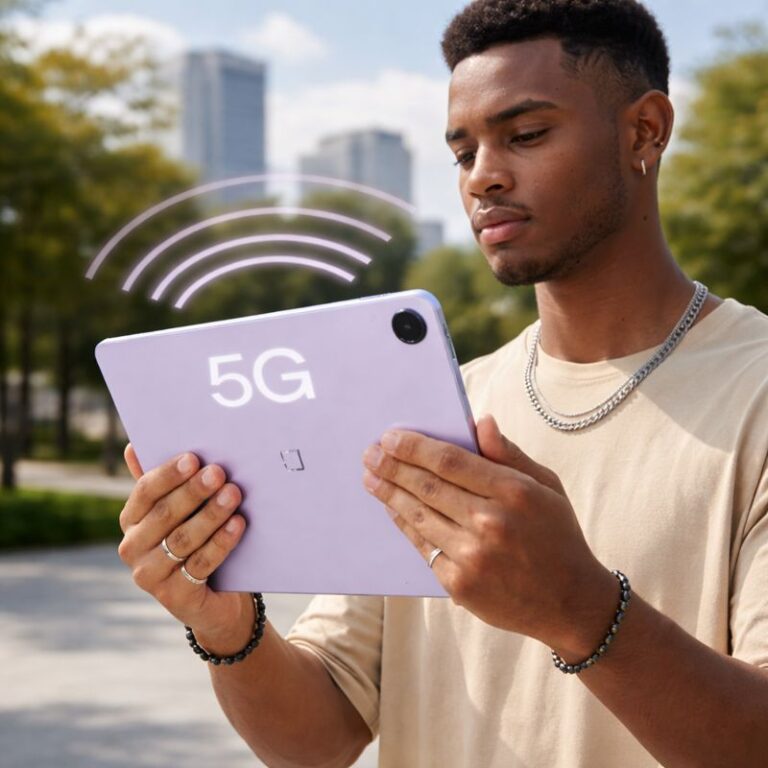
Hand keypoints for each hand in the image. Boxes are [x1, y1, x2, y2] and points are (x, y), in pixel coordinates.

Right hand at [118, 445, 253, 652]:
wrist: (217, 596)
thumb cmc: (199, 539)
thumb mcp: (183, 510)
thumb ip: (165, 482)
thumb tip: (133, 445)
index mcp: (131, 520)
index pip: (145, 492)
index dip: (169, 474)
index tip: (194, 457)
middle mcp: (133, 548)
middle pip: (165, 514)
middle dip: (194, 491)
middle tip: (219, 472)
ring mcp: (150, 575)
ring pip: (182, 539)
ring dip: (210, 514)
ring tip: (234, 494)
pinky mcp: (174, 597)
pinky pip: (199, 564)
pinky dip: (220, 543)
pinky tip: (238, 524)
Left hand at [361, 415, 615, 654]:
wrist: (571, 603)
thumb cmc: (558, 535)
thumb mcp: (547, 486)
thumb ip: (509, 454)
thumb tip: (479, 422)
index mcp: (514, 492)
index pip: (450, 460)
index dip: (415, 447)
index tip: (391, 437)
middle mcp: (490, 523)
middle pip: (427, 486)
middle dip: (392, 467)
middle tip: (370, 454)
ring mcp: (472, 556)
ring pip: (419, 515)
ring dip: (389, 494)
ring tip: (371, 478)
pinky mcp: (460, 584)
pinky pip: (423, 546)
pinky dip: (404, 523)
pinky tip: (393, 508)